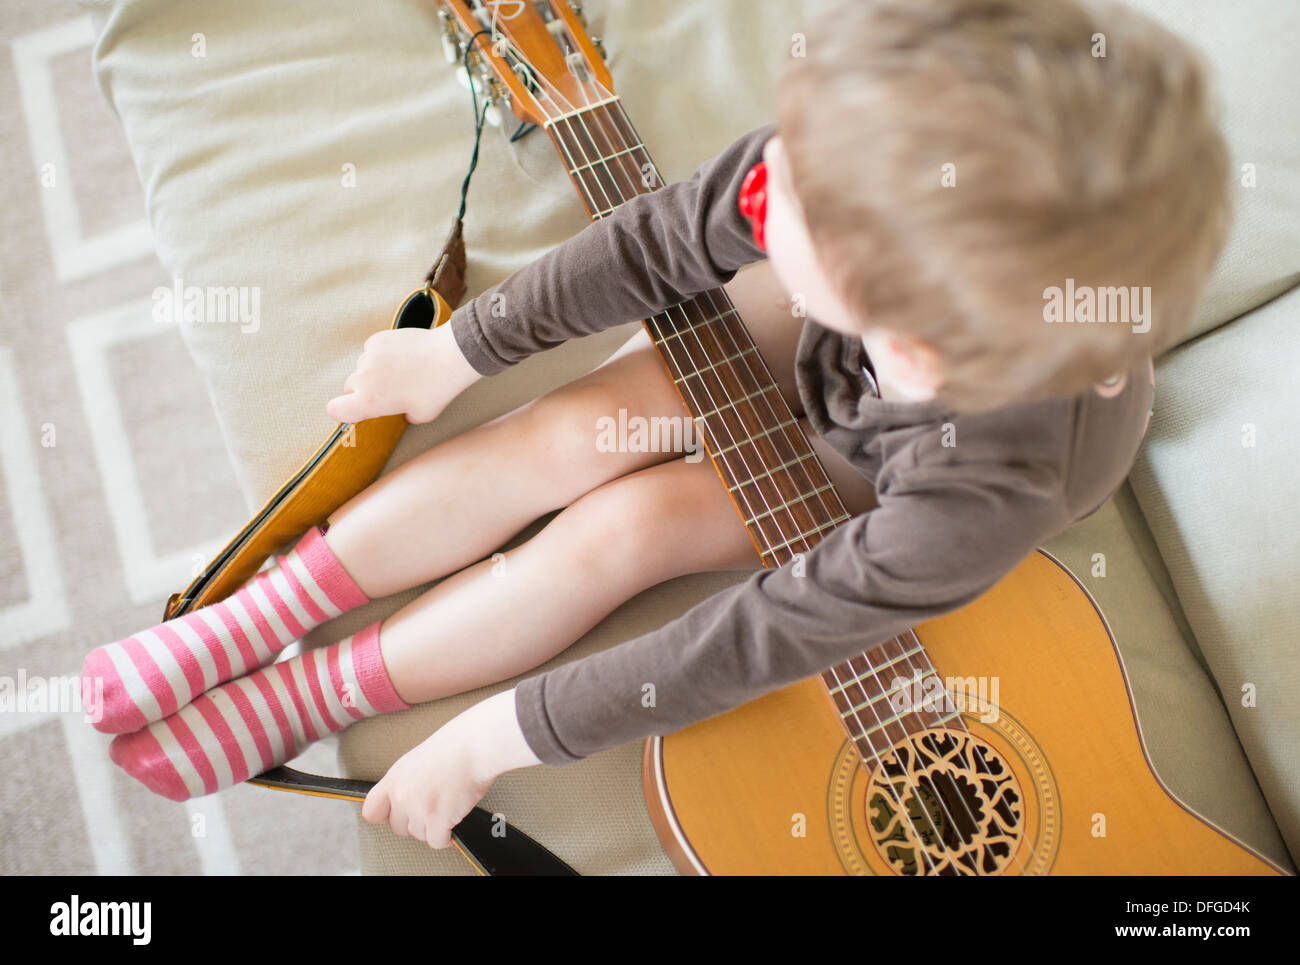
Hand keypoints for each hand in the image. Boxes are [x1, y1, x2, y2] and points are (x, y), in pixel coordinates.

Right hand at [326, 321, 480, 425]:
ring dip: (373, 371)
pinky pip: (371, 350)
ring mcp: (368, 356)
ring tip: (400, 371)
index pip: (335, 410)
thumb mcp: (420, 415)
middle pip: (349, 387)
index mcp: (369, 402)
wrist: (449, 356)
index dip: (343, 411)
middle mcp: (363, 378)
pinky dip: (380, 354)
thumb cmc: (437, 389)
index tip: (355, 410)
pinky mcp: (377, 339)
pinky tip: (401, 356)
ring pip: (361, 367)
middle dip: (362, 391)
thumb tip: (400, 409)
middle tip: (387, 391)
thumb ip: (401, 415)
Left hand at [361, 688, 541, 849]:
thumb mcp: (417, 760)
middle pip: (399, 828)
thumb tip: (403, 802)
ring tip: (447, 805)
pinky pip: (437, 841)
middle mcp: (402, 795)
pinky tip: (453, 818)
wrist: (476, 746)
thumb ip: (405, 782)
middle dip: (416, 821)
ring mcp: (418, 808)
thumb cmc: (453, 748)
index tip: (397, 814)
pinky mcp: (437, 820)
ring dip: (434, 827)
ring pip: (420, 835)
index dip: (386, 815)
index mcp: (394, 778)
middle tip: (432, 806)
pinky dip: (447, 835)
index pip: (371, 811)